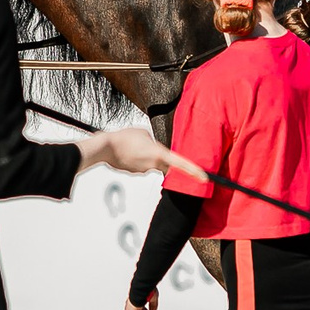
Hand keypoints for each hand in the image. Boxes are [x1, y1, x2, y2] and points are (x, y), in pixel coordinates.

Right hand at [77, 126, 199, 179]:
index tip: (205, 177)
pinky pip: (140, 165)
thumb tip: (153, 148)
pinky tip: (128, 151)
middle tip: (155, 150)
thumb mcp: (144, 133)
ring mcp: (142, 170)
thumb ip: (153, 141)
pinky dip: (137, 159)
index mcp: (159, 154)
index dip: (194, 171)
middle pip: (166, 165)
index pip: (181, 163)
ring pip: (151, 164)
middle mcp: (153, 164)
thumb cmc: (124, 138)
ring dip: (147, 156)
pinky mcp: (133, 172)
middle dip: (165, 161)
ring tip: (134, 145)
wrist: (105, 147)